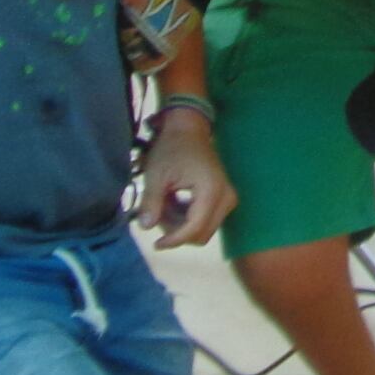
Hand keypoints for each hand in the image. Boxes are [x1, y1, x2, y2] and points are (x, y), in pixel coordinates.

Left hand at [137, 113, 235, 248]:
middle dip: (178, 232)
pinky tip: (175, 204)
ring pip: (204, 230)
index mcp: (211, 191)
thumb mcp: (156, 175)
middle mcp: (227, 197)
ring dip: (182, 226)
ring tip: (165, 206)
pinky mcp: (225, 198)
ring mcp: (229, 198)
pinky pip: (207, 221)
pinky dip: (188, 219)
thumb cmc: (172, 149)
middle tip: (159, 214)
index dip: (174, 240)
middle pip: (202, 234)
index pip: (195, 229)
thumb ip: (151, 203)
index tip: (155, 244)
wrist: (189, 131)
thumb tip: (146, 227)